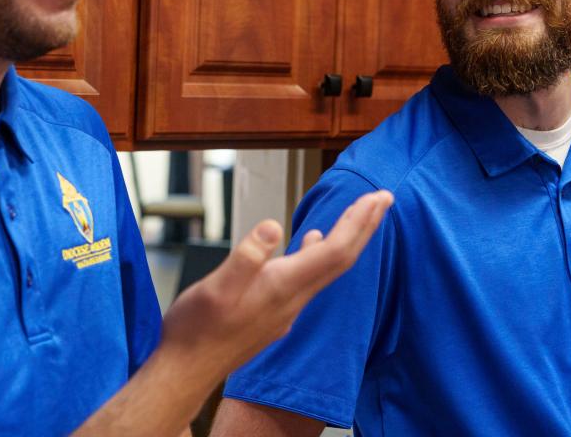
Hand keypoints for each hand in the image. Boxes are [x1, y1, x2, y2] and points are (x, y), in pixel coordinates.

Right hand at [72, 190, 391, 436]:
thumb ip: (246, 258)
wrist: (186, 372)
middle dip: (365, 226)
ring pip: (328, 268)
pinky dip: (321, 253)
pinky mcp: (276, 312)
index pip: (336, 251)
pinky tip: (312, 241)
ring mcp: (287, 308)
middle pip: (342, 259)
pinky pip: (311, 277)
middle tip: (384, 197)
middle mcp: (293, 299)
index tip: (377, 197)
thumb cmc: (196, 330)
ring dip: (347, 237)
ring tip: (358, 214)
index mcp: (283, 286)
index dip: (358, 222)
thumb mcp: (215, 288)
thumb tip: (274, 226)